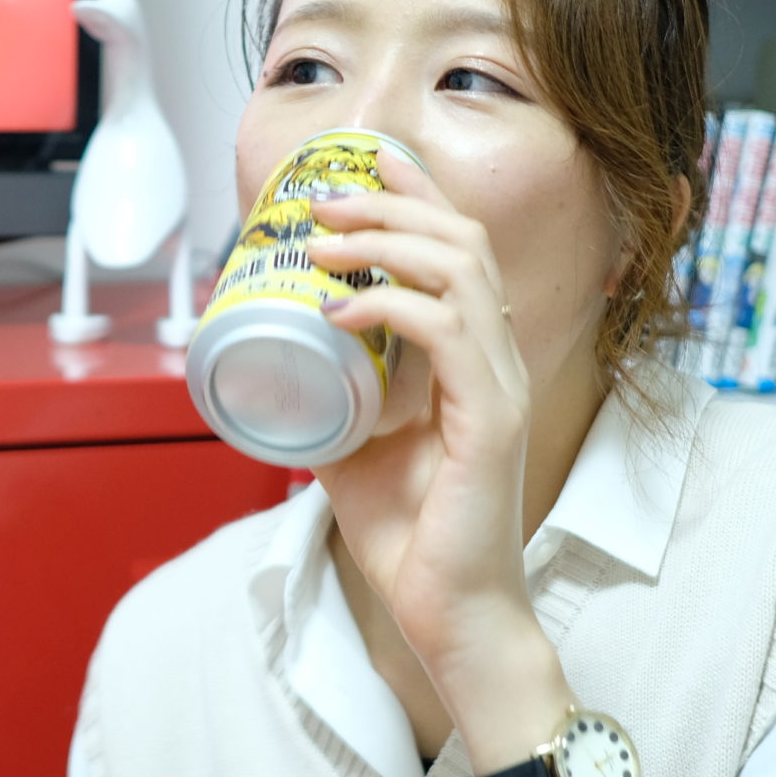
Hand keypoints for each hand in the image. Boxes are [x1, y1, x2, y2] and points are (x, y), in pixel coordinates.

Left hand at [304, 151, 547, 691]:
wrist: (452, 614)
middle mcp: (497, 360)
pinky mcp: (494, 420)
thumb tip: (274, 363)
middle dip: (390, 202)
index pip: (458, 250)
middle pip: (462, 240)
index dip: (415, 194)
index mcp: (474, 359)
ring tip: (324, 242)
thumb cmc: (414, 539)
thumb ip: (331, 401)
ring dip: (385, 242)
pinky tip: (341, 313)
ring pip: (460, 271)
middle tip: (324, 198)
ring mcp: (501, 386)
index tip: (361, 162)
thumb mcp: (352, 448)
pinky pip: (448, 333)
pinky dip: (391, 308)